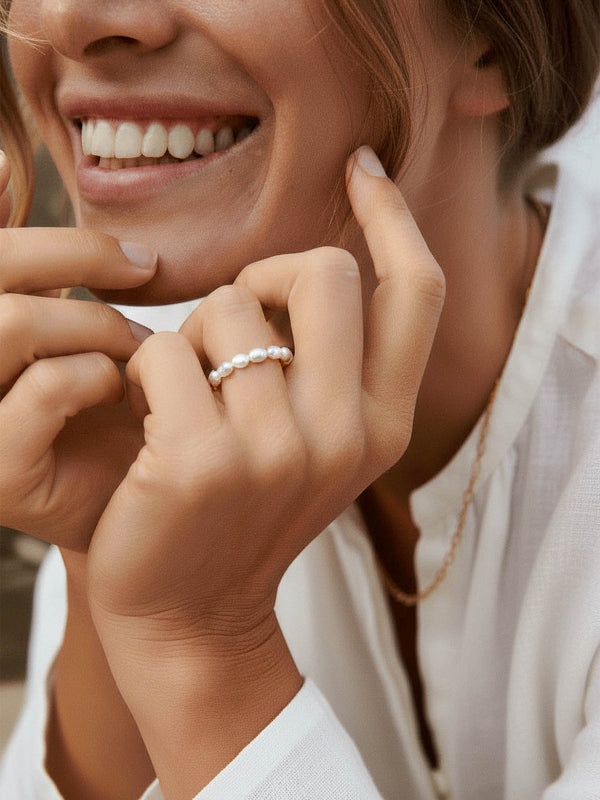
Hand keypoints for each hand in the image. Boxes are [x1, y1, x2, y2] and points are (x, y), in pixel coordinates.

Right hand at [0, 151, 157, 549]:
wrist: (140, 511)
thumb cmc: (117, 419)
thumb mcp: (85, 341)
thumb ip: (58, 283)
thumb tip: (22, 177)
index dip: (65, 244)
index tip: (142, 263)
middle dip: (80, 272)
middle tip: (146, 298)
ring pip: (13, 323)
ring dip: (94, 326)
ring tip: (139, 355)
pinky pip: (42, 389)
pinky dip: (93, 377)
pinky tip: (123, 394)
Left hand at [87, 147, 444, 797]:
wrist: (192, 611)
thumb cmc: (246, 509)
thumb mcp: (317, 443)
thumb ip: (335, 364)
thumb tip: (309, 263)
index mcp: (384, 424)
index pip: (415, 293)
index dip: (394, 219)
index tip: (362, 170)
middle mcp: (347, 434)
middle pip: (322, 273)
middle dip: (261, 281)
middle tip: (232, 327)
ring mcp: (278, 450)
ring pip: (225, 310)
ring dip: (191, 338)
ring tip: (182, 396)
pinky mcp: (201, 462)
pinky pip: (162, 351)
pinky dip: (142, 370)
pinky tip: (145, 417)